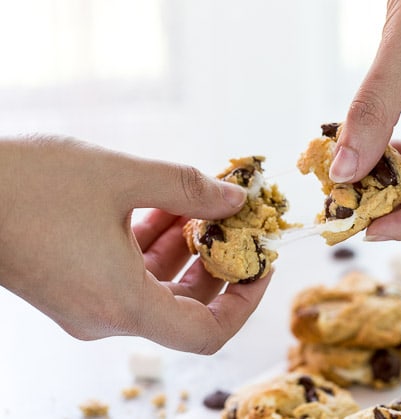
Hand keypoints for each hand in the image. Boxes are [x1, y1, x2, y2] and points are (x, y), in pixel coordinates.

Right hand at [0, 135, 270, 353]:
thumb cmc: (29, 184)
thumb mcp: (123, 177)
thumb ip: (189, 189)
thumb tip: (236, 198)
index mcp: (122, 304)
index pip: (207, 332)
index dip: (246, 300)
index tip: (263, 262)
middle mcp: (105, 316)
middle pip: (186, 306)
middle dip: (219, 262)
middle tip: (238, 220)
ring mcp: (86, 304)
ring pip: (158, 286)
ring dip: (185, 246)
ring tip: (197, 200)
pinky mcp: (72, 286)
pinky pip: (129, 275)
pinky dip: (153, 244)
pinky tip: (162, 204)